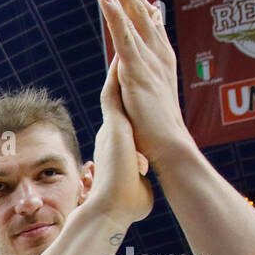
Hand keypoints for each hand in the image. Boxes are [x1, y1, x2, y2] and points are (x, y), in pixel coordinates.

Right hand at [86, 58, 152, 230]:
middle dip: (121, 73)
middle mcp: (112, 132)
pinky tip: (121, 54)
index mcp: (118, 145)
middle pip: (117, 96)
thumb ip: (139, 177)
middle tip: (124, 51)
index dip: (126, 95)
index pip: (123, 115)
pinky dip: (115, 74)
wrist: (112, 210)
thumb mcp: (137, 186)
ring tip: (123, 44)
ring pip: (113, 89)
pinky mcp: (113, 126)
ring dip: (118, 66)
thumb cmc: (125, 205)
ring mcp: (111, 127)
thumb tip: (144, 180)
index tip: (131, 80)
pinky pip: (112, 93)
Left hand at [93, 0, 190, 164]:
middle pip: (138, 15)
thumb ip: (144, 88)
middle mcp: (158, 56)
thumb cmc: (159, 134)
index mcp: (161, 62)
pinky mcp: (138, 71)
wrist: (170, 148)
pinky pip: (124, 38)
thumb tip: (138, 87)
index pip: (148, 27)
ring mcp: (149, 62)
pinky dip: (115, 16)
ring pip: (130, 19)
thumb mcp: (151, 104)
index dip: (138, 6)